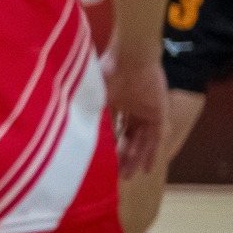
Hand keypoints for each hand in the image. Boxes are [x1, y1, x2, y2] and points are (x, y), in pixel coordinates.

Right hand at [103, 46, 166, 178]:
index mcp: (116, 101)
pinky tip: (148, 168)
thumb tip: (74, 131)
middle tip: (117, 174)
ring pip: (142, 140)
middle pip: (129, 137)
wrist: (131, 57)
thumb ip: (90, 111)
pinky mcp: (159, 113)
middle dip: (123, 156)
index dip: (110, 145)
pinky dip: (153, 153)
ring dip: (136, 158)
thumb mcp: (94, 94)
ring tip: (129, 175)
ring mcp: (147, 111)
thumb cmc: (109, 71)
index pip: (114, 128)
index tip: (102, 160)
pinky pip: (156, 138)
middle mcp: (133, 108)